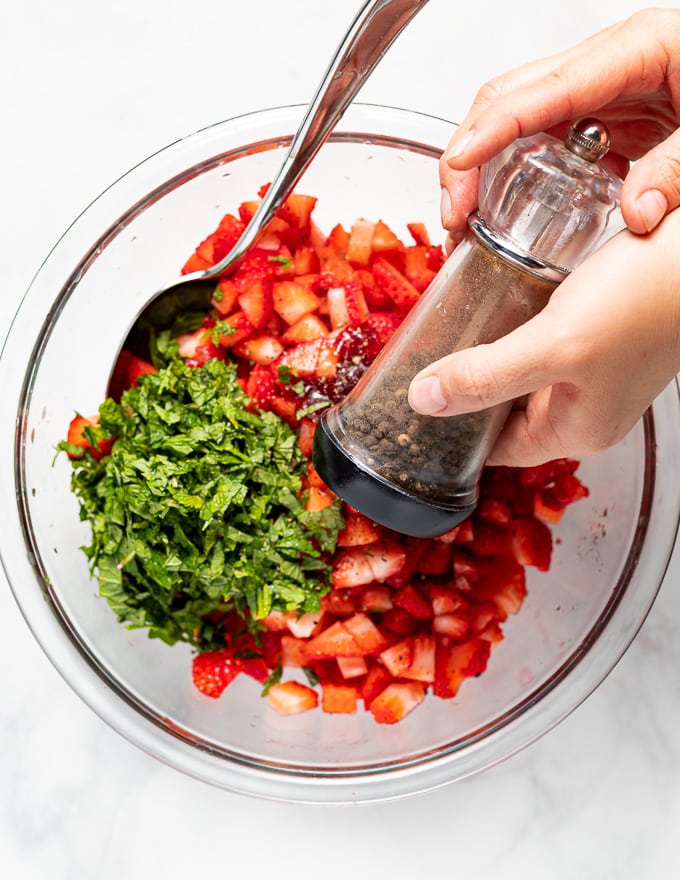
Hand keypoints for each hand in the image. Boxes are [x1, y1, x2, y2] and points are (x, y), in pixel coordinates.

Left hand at [408, 208, 679, 466]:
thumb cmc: (645, 300)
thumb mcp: (553, 346)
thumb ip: (486, 377)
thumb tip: (423, 401)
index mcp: (576, 432)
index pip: (496, 449)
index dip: (454, 430)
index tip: (415, 403)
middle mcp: (585, 410)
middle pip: (504, 410)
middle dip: (466, 386)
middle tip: (424, 356)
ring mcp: (593, 375)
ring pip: (520, 375)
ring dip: (488, 353)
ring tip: (450, 327)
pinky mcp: (599, 339)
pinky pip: (541, 345)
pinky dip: (514, 330)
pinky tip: (493, 304)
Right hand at [439, 8, 679, 242]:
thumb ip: (678, 168)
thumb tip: (637, 214)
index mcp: (637, 49)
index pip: (541, 89)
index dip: (490, 129)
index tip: (457, 165)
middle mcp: (609, 66)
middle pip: (511, 99)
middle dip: (469, 155)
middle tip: (455, 212)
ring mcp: (603, 93)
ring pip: (519, 123)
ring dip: (485, 170)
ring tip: (470, 218)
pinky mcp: (607, 120)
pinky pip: (547, 143)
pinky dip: (521, 176)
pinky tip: (511, 208)